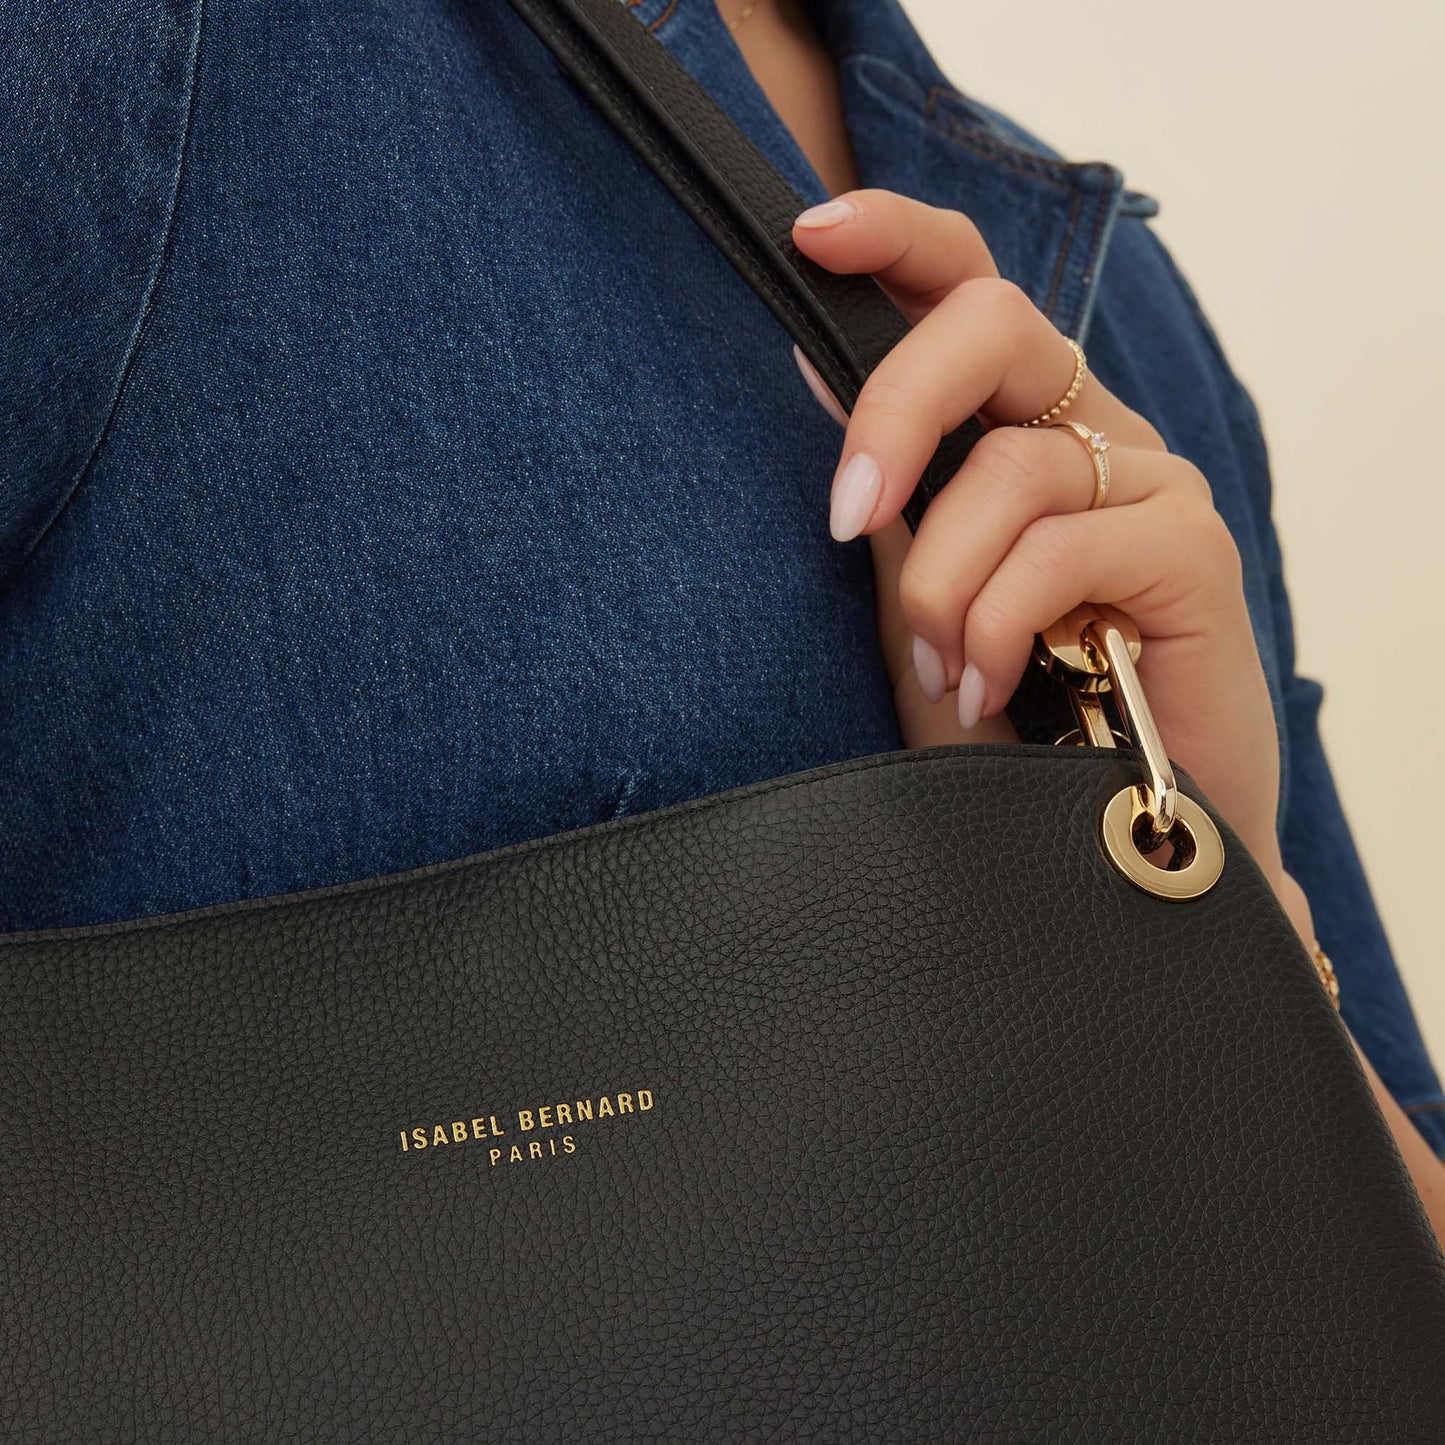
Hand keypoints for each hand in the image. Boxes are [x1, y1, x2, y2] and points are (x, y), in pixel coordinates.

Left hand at [790, 189, 1289, 887]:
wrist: (1105, 841)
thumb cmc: (1010, 726)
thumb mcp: (919, 606)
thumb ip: (889, 502)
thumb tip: (809, 370)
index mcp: (1023, 430)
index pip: (971, 294)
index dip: (899, 242)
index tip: (814, 234)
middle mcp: (1092, 436)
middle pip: (994, 326)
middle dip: (895, 410)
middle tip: (844, 515)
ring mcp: (1151, 486)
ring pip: (1012, 466)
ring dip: (942, 583)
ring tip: (938, 672)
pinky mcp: (1193, 552)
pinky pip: (1067, 546)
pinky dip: (999, 622)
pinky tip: (988, 687)